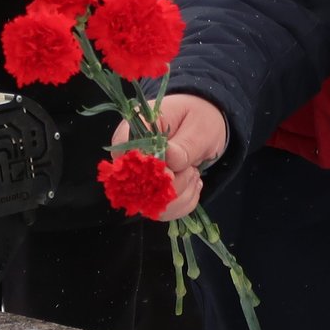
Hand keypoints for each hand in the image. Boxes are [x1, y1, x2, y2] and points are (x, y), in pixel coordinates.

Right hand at [114, 95, 229, 221]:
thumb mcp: (199, 128)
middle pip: (136, 187)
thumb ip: (184, 145)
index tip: (172, 172)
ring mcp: (139, 177)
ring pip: (150, 204)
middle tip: (191, 169)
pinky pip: (162, 211)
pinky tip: (193, 185)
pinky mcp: (151, 193)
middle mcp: (131, 156)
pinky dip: (183, 203)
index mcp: (136, 129)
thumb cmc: (199, 119)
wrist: (205, 125)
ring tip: (193, 174)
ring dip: (179, 196)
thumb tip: (168, 158)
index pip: (124, 156)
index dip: (146, 171)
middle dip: (170, 186)